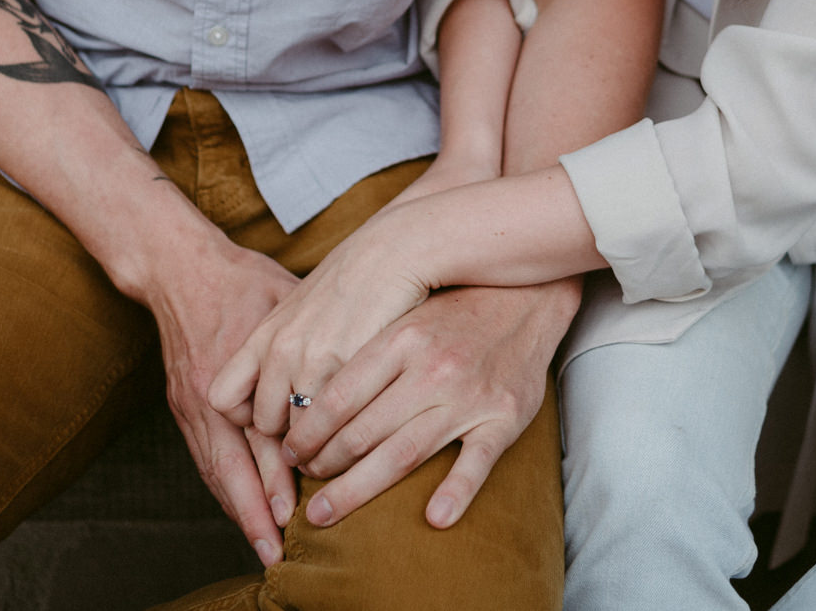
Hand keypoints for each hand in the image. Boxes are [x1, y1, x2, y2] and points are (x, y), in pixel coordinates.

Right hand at [135, 233, 301, 565]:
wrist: (179, 266)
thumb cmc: (242, 278)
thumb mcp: (286, 300)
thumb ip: (315, 338)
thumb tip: (361, 360)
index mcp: (236, 372)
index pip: (259, 439)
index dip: (277, 480)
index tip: (296, 513)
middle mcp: (209, 395)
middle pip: (232, 467)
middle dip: (253, 512)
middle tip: (276, 549)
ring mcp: (192, 403)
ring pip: (214, 469)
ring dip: (237, 508)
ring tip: (261, 541)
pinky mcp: (183, 404)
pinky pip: (203, 456)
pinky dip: (222, 485)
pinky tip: (240, 505)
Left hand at [209, 211, 434, 438]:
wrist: (390, 252)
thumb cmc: (351, 281)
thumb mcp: (301, 310)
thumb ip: (283, 347)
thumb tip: (278, 391)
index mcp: (263, 336)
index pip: (222, 398)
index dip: (245, 416)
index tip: (275, 415)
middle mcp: (279, 350)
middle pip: (264, 425)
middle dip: (289, 435)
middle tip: (316, 429)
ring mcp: (309, 360)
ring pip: (300, 431)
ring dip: (320, 437)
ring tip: (341, 427)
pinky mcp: (344, 366)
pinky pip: (334, 421)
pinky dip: (346, 426)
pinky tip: (363, 411)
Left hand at [286, 281, 579, 528]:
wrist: (527, 297)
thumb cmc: (454, 313)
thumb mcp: (404, 319)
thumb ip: (365, 358)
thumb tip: (305, 399)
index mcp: (400, 340)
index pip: (337, 397)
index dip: (306, 432)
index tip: (288, 454)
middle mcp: (431, 368)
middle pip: (362, 432)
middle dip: (322, 465)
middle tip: (301, 486)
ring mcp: (469, 395)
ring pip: (403, 453)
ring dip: (358, 489)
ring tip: (325, 513)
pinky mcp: (504, 417)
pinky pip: (477, 461)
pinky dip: (456, 492)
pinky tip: (435, 518)